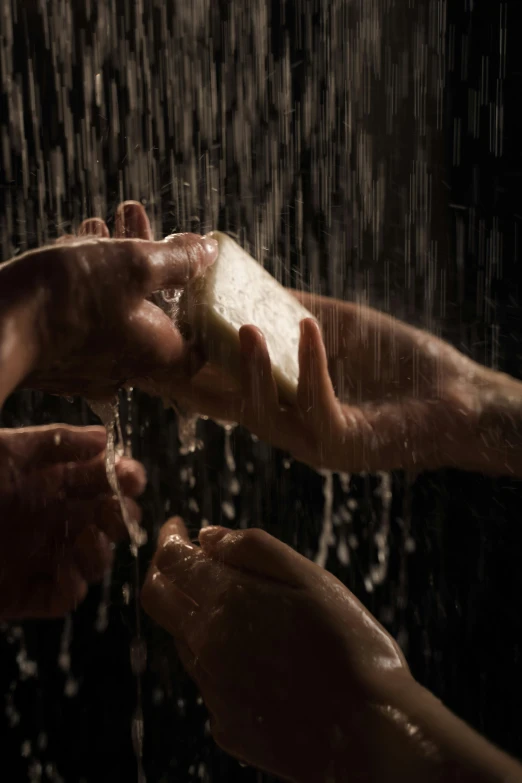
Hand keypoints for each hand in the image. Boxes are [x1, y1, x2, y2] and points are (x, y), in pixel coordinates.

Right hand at [0, 201, 216, 400]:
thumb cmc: (68, 298)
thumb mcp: (134, 263)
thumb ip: (177, 259)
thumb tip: (207, 252)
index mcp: (158, 354)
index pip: (199, 337)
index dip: (199, 299)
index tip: (191, 268)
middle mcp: (128, 367)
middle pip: (153, 310)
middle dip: (148, 260)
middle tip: (135, 219)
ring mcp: (91, 366)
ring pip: (115, 307)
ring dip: (112, 263)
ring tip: (102, 222)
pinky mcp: (59, 358)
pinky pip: (85, 317)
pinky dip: (86, 282)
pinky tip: (76, 246)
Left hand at [0, 424, 144, 619]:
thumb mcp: (3, 451)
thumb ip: (54, 440)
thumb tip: (104, 436)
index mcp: (46, 482)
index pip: (99, 478)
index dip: (123, 476)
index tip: (132, 477)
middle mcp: (49, 518)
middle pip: (105, 518)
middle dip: (120, 515)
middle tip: (116, 513)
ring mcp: (38, 557)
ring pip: (92, 559)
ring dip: (100, 552)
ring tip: (88, 540)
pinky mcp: (24, 593)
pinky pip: (63, 596)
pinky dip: (73, 586)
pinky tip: (66, 570)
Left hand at [142, 518, 410, 781]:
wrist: (371, 736)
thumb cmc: (352, 648)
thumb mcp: (312, 580)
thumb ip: (255, 550)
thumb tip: (208, 536)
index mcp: (227, 602)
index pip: (170, 561)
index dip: (168, 538)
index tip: (177, 526)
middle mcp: (207, 646)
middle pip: (159, 599)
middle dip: (164, 570)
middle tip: (184, 556)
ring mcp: (213, 690)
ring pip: (184, 639)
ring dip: (194, 613)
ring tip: (239, 607)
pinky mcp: (226, 725)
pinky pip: (210, 681)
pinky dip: (221, 658)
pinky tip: (262, 660)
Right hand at [171, 294, 517, 474]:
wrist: (457, 399)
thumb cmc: (395, 363)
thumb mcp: (334, 328)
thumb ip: (289, 311)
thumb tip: (243, 279)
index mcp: (276, 400)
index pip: (213, 383)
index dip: (177, 359)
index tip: (149, 325)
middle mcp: (285, 425)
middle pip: (221, 405)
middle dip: (189, 375)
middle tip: (165, 339)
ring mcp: (312, 440)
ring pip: (262, 413)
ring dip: (250, 371)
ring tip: (244, 328)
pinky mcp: (344, 445)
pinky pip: (317, 407)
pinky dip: (310, 365)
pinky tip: (308, 327)